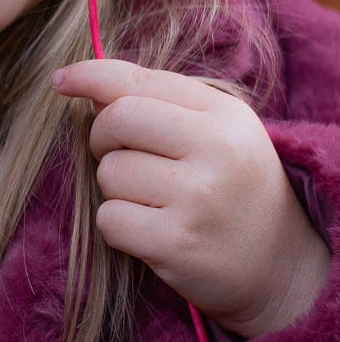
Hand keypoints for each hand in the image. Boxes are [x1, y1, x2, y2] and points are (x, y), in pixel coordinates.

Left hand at [51, 60, 332, 339]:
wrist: (281, 266)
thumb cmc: (233, 188)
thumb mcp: (215, 132)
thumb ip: (156, 101)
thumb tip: (81, 82)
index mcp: (224, 114)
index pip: (139, 80)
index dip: (90, 75)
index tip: (61, 81)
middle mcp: (216, 150)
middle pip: (115, 119)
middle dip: (103, 138)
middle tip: (124, 157)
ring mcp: (198, 198)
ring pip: (109, 173)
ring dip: (116, 189)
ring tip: (155, 202)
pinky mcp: (178, 243)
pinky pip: (110, 219)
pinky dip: (118, 226)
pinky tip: (151, 231)